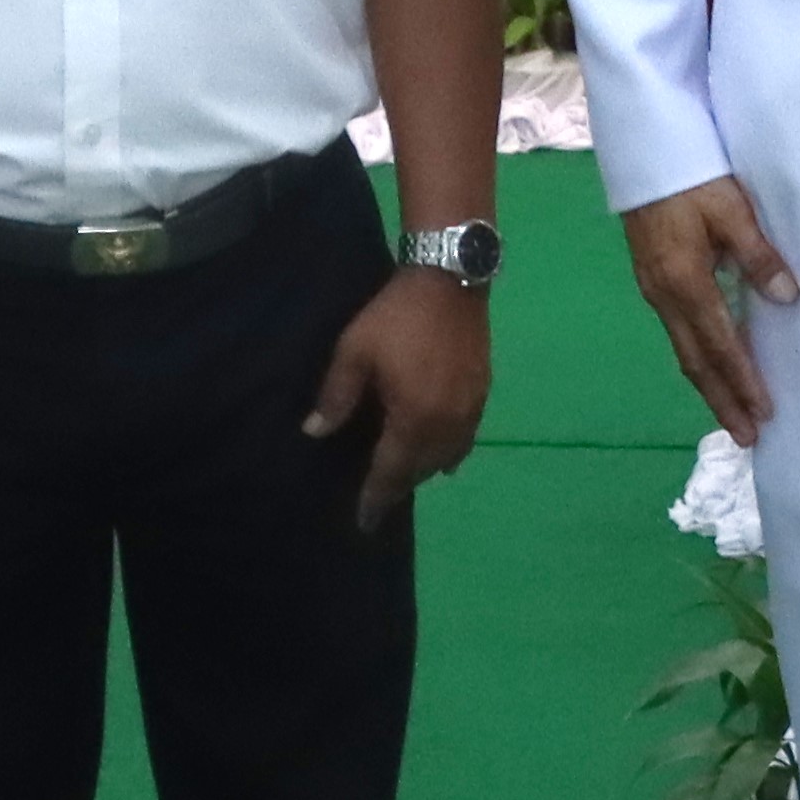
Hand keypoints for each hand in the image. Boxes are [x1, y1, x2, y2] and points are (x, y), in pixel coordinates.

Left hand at [305, 269, 493, 529]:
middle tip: (380, 500)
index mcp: (413, 418)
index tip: (364, 523)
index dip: (376, 498)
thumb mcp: (354, 352)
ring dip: (426, 470)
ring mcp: (470, 408)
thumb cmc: (396, 316)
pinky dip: (452, 452)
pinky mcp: (482, 391)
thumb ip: (336, 396)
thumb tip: (316, 432)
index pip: (391, 472)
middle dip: (400, 486)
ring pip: (448, 456)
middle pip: (422, 469)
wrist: (449, 277)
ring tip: (407, 477)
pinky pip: (467, 437)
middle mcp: (446, 423)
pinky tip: (445, 455)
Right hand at [617, 175, 799, 442]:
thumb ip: (759, 256)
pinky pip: (680, 331)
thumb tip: (787, 299)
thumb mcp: (732, 210)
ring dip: (710, 384)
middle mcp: (664, 295)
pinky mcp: (654, 278)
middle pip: (695, 361)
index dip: (742, 382)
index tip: (765, 413)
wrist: (644, 150)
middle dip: (721, 401)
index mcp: (685, 283)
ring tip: (734, 413)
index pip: (719, 346)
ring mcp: (655, 288)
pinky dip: (700, 357)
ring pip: (685, 349)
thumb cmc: (692, 174)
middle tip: (747, 437)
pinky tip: (715, 363)